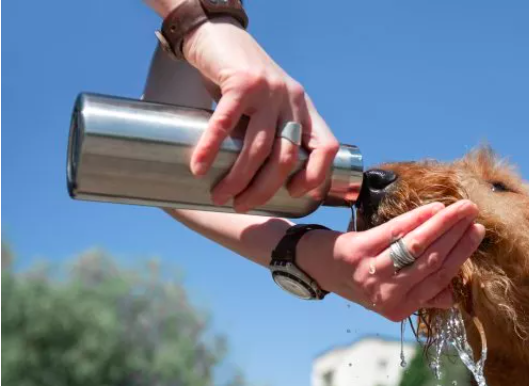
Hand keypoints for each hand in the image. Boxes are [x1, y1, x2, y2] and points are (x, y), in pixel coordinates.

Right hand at [182, 18, 338, 212]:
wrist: (217, 35)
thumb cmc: (240, 79)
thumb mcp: (269, 106)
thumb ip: (272, 133)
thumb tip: (261, 181)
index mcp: (305, 109)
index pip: (327, 148)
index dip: (317, 176)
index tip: (293, 193)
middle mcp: (292, 100)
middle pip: (285, 158)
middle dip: (263, 189)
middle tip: (242, 205)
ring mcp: (269, 91)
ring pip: (257, 148)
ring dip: (238, 178)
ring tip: (220, 195)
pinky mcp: (240, 82)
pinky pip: (226, 124)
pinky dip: (210, 149)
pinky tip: (199, 167)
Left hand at [297, 202, 484, 321]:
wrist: (315, 266)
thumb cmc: (360, 278)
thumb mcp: (390, 295)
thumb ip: (421, 296)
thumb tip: (452, 296)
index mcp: (398, 309)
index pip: (439, 279)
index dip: (460, 254)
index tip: (476, 232)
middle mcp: (385, 295)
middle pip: (431, 261)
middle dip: (456, 235)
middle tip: (472, 213)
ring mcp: (371, 273)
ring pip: (416, 246)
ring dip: (442, 224)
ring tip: (459, 207)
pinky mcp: (357, 251)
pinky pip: (394, 232)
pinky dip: (416, 218)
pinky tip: (433, 208)